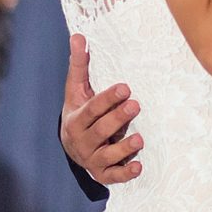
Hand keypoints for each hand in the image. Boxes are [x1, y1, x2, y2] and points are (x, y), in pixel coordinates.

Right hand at [61, 32, 142, 183]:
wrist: (72, 145)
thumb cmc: (79, 110)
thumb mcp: (76, 89)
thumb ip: (79, 64)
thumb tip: (78, 35)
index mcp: (76, 119)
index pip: (93, 108)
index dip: (108, 98)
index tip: (126, 87)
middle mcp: (82, 141)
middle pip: (101, 130)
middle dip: (118, 118)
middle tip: (136, 105)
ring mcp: (92, 159)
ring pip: (107, 155)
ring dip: (123, 148)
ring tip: (139, 138)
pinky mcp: (102, 174)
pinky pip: (113, 176)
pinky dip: (125, 173)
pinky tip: (139, 166)